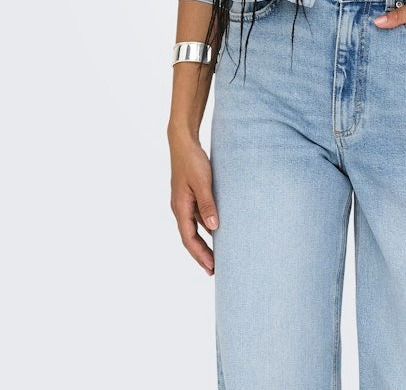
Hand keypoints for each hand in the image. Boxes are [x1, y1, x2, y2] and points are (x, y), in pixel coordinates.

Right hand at [168, 133, 218, 274]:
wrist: (183, 142)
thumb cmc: (192, 161)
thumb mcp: (202, 182)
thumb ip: (207, 205)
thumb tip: (214, 228)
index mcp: (180, 208)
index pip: (189, 239)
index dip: (200, 255)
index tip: (211, 268)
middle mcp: (180, 208)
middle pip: (190, 238)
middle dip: (201, 254)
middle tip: (214, 270)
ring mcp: (185, 202)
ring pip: (195, 228)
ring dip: (205, 242)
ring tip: (217, 255)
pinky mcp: (191, 195)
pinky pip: (199, 217)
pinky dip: (207, 226)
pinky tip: (218, 230)